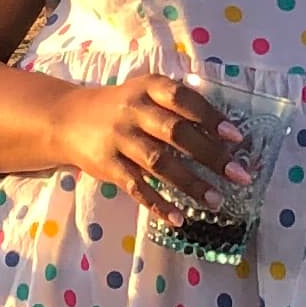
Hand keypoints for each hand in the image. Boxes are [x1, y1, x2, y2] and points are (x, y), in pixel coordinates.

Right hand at [63, 69, 248, 214]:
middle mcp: (133, 111)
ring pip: (159, 163)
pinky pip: (136, 187)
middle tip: (237, 175)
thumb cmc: (121, 107)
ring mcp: (119, 138)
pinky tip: (178, 218)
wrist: (67, 119)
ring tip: (215, 201)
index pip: (184, 99)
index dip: (211, 118)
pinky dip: (158, 204)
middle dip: (210, 155)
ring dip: (190, 183)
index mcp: (148, 88)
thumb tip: (224, 134)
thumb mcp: (145, 93)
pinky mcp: (107, 165)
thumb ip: (178, 106)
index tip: (236, 138)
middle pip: (176, 133)